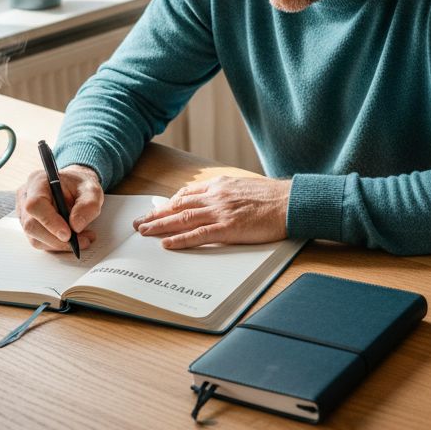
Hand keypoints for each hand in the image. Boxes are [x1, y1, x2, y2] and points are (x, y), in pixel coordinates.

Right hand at [16, 164, 103, 251]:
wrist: (76, 188)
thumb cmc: (80, 186)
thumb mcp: (92, 190)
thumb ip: (88, 205)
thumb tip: (76, 226)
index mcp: (38, 181)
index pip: (35, 204)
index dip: (50, 222)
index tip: (68, 234)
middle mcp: (25, 197)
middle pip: (32, 225)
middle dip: (58, 239)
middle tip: (83, 241)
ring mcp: (24, 213)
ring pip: (35, 238)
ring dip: (60, 244)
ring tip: (84, 239)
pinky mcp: (30, 227)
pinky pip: (40, 242)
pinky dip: (58, 245)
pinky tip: (75, 240)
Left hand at [133, 175, 290, 248]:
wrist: (291, 202)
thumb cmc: (274, 197)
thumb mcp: (246, 187)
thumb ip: (228, 193)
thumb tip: (218, 201)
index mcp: (221, 185)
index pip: (187, 194)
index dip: (168, 203)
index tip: (157, 210)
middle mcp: (216, 196)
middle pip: (178, 206)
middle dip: (156, 215)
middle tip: (139, 223)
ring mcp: (221, 212)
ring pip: (182, 219)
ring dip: (160, 226)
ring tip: (144, 232)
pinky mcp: (228, 228)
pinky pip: (198, 235)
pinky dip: (180, 239)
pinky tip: (167, 243)